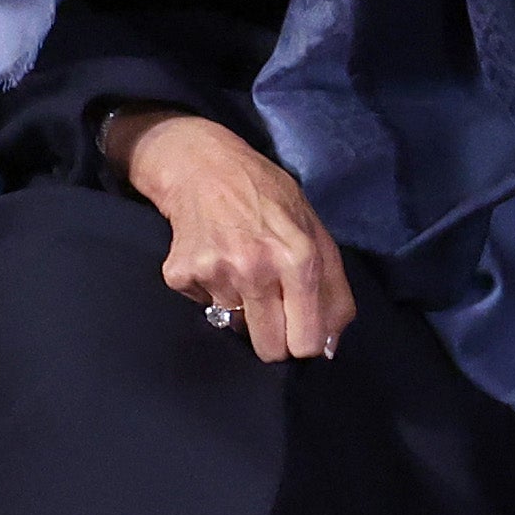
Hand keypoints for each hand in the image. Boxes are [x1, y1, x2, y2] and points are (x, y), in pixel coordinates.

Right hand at [116, 107, 353, 361]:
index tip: (298, 333)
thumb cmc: (270, 199)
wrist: (202, 166)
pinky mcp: (180, 273)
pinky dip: (209, 290)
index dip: (304, 344)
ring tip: (240, 266)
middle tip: (270, 308)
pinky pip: (202, 306)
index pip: (305, 342)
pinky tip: (214, 258)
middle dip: (273, 338)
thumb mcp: (317, 233)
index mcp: (300, 260)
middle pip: (268, 349)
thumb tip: (328, 347)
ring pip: (234, 327)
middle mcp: (257, 268)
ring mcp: (215, 272)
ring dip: (240, 306)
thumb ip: (334, 292)